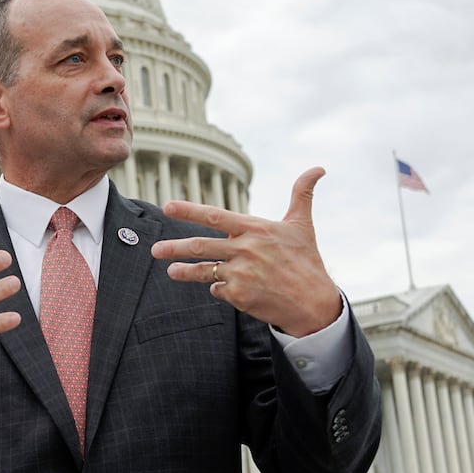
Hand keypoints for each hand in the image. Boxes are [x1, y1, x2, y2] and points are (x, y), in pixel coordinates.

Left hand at [152, 166, 341, 336]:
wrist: (314, 303)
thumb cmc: (307, 261)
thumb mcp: (303, 225)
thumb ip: (302, 195)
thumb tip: (318, 168)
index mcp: (256, 229)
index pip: (214, 216)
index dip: (188, 210)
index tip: (167, 206)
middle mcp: (245, 250)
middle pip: (200, 246)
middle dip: (174, 247)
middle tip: (155, 249)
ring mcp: (241, 274)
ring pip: (204, 270)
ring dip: (184, 271)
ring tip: (171, 271)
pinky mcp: (239, 296)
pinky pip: (218, 289)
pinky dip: (218, 287)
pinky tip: (223, 287)